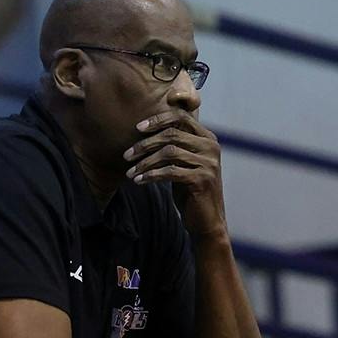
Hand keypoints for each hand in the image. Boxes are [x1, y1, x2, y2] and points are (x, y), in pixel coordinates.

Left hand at [125, 109, 225, 236]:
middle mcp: (211, 147)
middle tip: (127, 155)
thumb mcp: (185, 164)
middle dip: (145, 144)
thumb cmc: (190, 190)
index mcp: (207, 138)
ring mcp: (208, 163)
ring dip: (145, 162)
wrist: (207, 221)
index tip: (137, 128)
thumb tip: (145, 131)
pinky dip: (151, 175)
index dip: (158, 119)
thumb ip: (175, 146)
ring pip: (168, 152)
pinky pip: (170, 171)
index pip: (181, 117)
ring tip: (130, 171)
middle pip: (172, 134)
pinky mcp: (202, 179)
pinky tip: (138, 180)